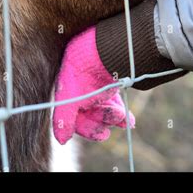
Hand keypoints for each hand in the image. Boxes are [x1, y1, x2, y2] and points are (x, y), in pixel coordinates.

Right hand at [52, 27, 134, 144]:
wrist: (101, 51)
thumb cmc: (81, 74)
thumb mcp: (69, 99)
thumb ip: (63, 120)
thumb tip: (62, 141)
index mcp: (68, 97)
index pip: (77, 120)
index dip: (89, 129)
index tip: (103, 134)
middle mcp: (81, 94)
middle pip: (92, 116)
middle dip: (104, 120)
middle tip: (115, 120)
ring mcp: (96, 89)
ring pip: (105, 111)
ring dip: (115, 117)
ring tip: (124, 118)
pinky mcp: (110, 84)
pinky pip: (115, 103)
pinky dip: (123, 113)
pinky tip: (130, 120)